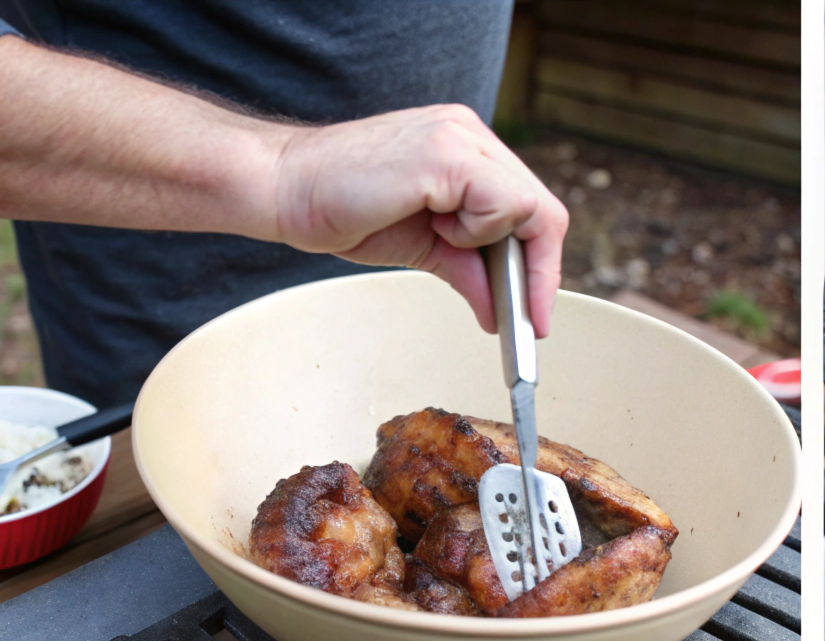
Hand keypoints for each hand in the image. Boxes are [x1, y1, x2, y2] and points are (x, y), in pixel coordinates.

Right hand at [269, 105, 568, 336]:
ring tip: (443, 241)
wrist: (284, 188)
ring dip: (494, 246)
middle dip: (538, 272)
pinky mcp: (446, 153)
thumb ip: (467, 270)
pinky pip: (502, 203)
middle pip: (541, 207)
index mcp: (468, 149)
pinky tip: (437, 228)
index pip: (530, 206)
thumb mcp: (424, 247)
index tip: (535, 315)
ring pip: (529, 206)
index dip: (541, 263)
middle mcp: (470, 135)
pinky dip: (479, 231)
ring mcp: (461, 138)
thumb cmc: (342, 207)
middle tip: (527, 320)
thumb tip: (498, 310)